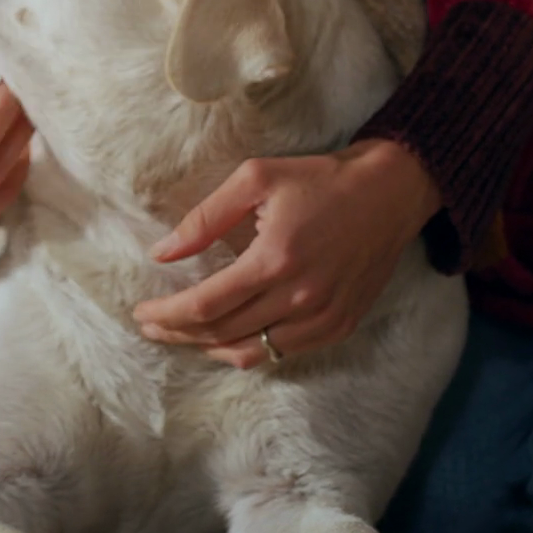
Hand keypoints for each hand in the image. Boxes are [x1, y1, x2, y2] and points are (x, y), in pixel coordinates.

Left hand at [131, 139, 440, 367]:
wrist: (391, 191)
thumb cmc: (320, 179)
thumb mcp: (256, 179)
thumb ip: (205, 218)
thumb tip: (161, 253)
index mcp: (274, 260)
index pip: (205, 305)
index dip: (166, 314)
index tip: (141, 312)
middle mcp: (300, 297)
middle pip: (221, 332)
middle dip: (177, 332)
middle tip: (152, 324)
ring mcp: (323, 317)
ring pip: (250, 352)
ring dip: (208, 347)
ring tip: (181, 334)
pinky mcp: (340, 325)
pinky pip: (282, 353)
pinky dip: (247, 352)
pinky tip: (227, 339)